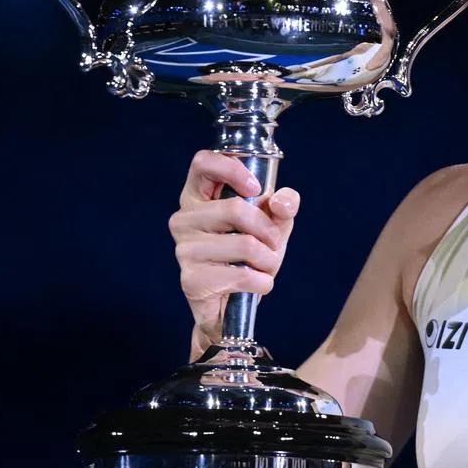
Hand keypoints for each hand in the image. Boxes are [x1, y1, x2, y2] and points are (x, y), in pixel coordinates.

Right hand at [168, 149, 299, 355]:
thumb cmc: (249, 256)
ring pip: (244, 244)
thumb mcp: (272, 225)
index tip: (256, 188)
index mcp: (198, 196)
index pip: (202, 162)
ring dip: (268, 260)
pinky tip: (256, 284)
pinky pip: (242, 275)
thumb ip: (283, 206)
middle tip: (272, 243)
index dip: (232, 169)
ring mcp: (183, 250)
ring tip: (263, 267)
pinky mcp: (190, 280)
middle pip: (234, 209)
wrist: (234, 305)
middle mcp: (184, 219)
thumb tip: (283, 201)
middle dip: (267, 230)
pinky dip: (262, 282)